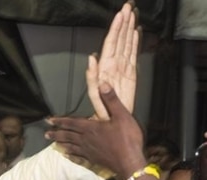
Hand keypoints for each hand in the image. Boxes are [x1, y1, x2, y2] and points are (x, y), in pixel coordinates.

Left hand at [46, 83, 145, 179]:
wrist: (129, 163)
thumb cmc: (127, 139)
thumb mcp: (122, 116)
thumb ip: (111, 101)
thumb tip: (103, 84)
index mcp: (90, 128)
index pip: (71, 122)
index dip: (60, 120)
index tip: (49, 120)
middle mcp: (86, 139)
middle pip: (67, 135)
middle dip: (56, 133)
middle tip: (46, 133)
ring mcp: (88, 151)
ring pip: (71, 146)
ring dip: (61, 143)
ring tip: (53, 142)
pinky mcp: (93, 159)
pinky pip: (78, 156)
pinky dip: (71, 154)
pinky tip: (67, 155)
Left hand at [87, 2, 138, 118]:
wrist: (111, 119)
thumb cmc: (101, 109)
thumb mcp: (94, 94)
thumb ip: (91, 77)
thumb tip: (91, 58)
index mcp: (105, 67)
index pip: (110, 43)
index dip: (115, 28)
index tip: (120, 15)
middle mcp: (113, 64)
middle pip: (119, 39)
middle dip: (123, 23)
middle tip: (128, 7)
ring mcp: (122, 67)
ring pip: (126, 43)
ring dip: (129, 29)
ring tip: (132, 14)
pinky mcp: (130, 72)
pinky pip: (133, 53)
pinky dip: (134, 42)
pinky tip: (136, 32)